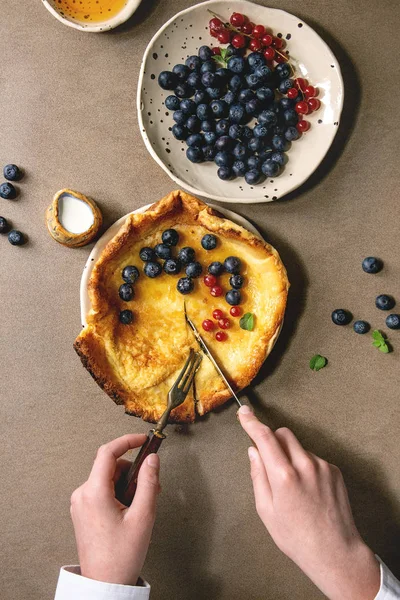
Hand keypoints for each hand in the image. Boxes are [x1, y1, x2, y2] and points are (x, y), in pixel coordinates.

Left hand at [70, 434, 159, 585]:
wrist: (105, 585)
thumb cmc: (121, 556)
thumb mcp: (143, 516)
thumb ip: (149, 483)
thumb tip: (152, 459)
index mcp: (94, 493)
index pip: (108, 452)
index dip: (127, 441)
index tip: (143, 439)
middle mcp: (82, 494)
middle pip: (110, 466)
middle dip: (132, 470)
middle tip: (151, 485)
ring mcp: (80, 504)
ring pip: (107, 478)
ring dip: (127, 483)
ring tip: (141, 505)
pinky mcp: (83, 512)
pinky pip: (102, 490)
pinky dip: (118, 492)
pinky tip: (130, 510)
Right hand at [238, 406, 379, 599]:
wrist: (334, 551)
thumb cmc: (296, 537)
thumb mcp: (266, 510)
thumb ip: (258, 476)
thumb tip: (253, 452)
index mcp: (283, 476)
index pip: (264, 438)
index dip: (252, 423)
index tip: (244, 412)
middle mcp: (305, 465)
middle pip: (283, 434)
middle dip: (273, 440)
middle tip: (270, 461)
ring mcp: (322, 466)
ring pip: (299, 447)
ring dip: (291, 456)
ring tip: (294, 488)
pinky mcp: (334, 470)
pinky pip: (314, 458)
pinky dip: (306, 466)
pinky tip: (309, 491)